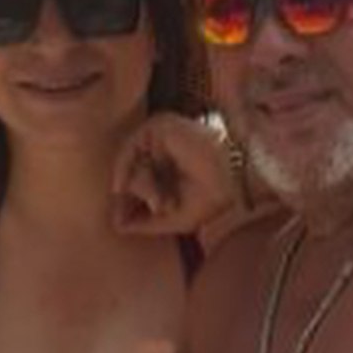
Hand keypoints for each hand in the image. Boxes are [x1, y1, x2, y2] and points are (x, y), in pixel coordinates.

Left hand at [112, 114, 232, 235]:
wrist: (234, 176)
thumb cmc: (213, 199)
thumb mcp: (177, 220)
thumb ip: (148, 224)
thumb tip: (118, 226)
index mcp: (171, 170)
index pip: (139, 185)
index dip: (128, 205)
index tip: (120, 223)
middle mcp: (165, 151)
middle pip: (132, 174)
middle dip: (133, 199)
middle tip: (139, 214)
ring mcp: (162, 138)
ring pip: (131, 162)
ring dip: (139, 187)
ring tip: (160, 201)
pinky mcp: (160, 126)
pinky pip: (130, 147)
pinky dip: (122, 168)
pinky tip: (122, 187)